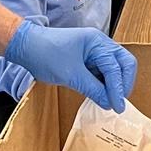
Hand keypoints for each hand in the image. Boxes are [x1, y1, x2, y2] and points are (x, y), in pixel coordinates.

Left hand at [6, 20, 136, 110]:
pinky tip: (102, 95)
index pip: (115, 67)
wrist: (26, 46)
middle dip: (124, 83)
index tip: (118, 107)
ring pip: (116, 68)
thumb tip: (109, 103)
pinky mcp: (88, 59)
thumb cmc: (45, 54)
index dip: (118, 89)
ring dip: (115, 84)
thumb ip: (93, 89)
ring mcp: (95, 51)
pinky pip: (104, 72)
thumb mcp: (70, 75)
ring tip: (111, 101)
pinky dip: (106, 84)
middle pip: (124, 63)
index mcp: (97, 42)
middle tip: (119, 102)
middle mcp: (100, 44)